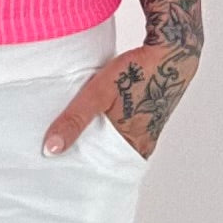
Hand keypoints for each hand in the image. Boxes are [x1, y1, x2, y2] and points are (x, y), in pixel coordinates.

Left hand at [41, 40, 198, 161]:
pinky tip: (93, 119)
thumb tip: (52, 148)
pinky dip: (107, 128)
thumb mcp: (98, 94)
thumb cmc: (138, 71)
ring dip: (96, 140)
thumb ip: (75, 120)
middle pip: (108, 159)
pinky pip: (122, 130)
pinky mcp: (146, 116)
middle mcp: (143, 144)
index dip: (82, 172)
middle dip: (86, 157)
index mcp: (135, 147)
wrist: (171, 50)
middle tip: (60, 154)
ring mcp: (147, 131)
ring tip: (72, 136)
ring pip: (115, 144)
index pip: (103, 172)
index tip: (62, 171)